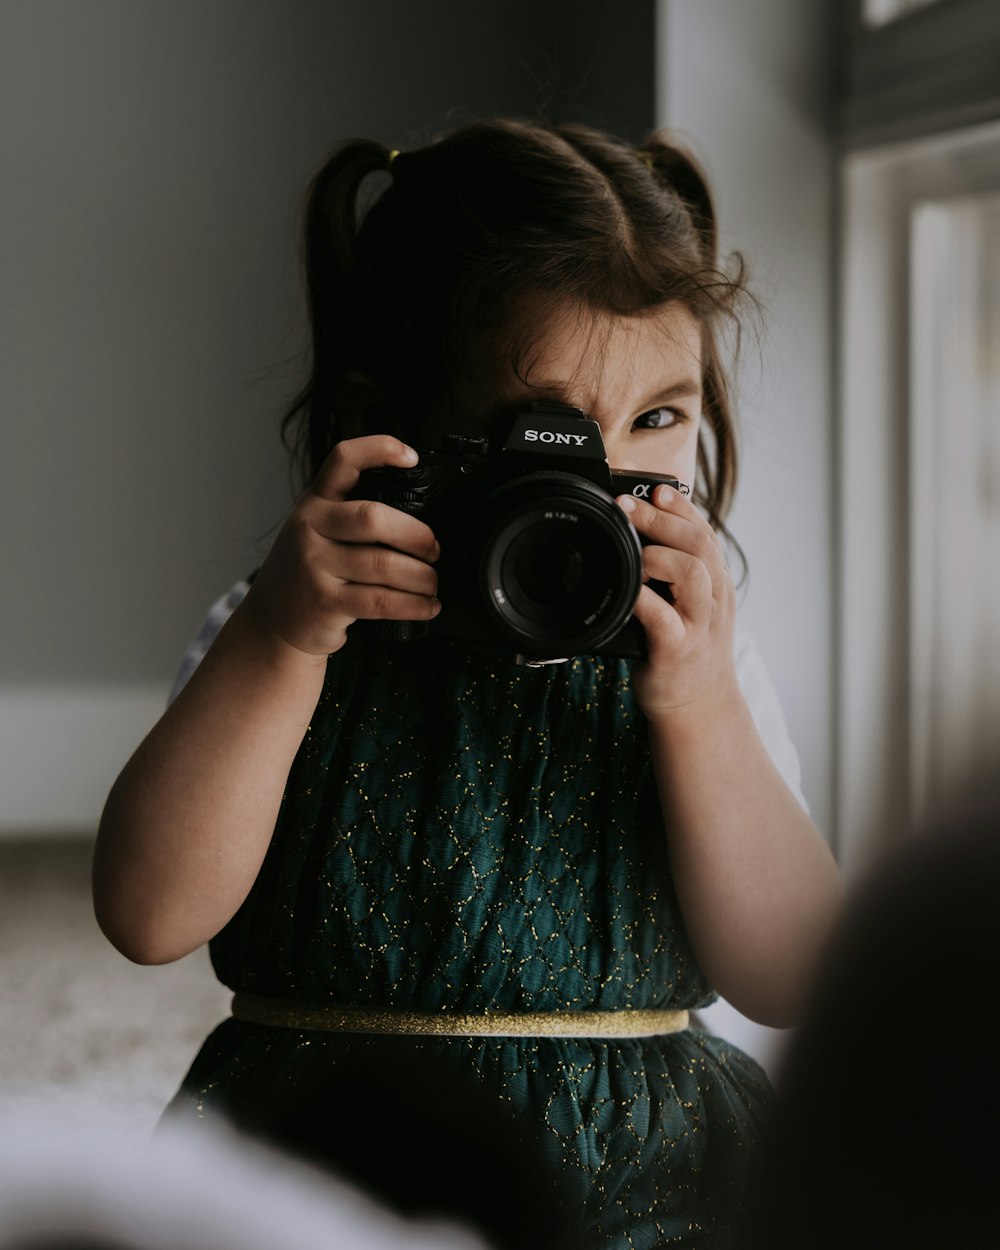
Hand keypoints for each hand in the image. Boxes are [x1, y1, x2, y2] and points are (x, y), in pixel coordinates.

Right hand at [241, 436, 440, 658]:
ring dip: (422, 577)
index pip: (343, 461)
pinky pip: (381, 601)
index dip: (379, 449)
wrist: (271, 622)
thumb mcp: (316, 532)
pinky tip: (426, 606)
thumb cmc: (305, 574)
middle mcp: (311, 528)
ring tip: (431, 583)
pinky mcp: (325, 602)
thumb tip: (418, 518)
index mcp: (315, 503)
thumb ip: (350, 516)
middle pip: (374, 518)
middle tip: (433, 549)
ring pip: (384, 564)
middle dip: (417, 535)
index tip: (411, 458)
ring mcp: (315, 566)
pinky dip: (414, 605)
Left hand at [616, 485, 738, 717]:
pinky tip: (628, 590)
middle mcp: (713, 599)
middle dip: (664, 520)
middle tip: (628, 506)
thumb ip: (673, 575)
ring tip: (635, 551)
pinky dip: (643, 598)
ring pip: (694, 573)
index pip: (705, 533)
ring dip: (660, 554)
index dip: (682, 508)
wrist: (698, 708)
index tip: (658, 490)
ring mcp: (699, 624)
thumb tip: (640, 537)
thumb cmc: (684, 651)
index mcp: (714, 584)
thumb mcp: (687, 606)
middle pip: (700, 545)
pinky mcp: (678, 649)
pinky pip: (662, 616)